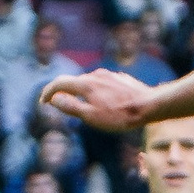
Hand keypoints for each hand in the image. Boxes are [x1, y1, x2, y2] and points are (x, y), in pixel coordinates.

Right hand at [41, 68, 157, 131]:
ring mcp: (109, 75)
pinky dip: (96, 92)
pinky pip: (102, 84)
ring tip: (84, 107)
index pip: (60, 83)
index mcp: (85, 84)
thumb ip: (71, 107)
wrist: (149, 106)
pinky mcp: (120, 79)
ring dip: (82, 93)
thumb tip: (55, 99)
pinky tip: (104, 103)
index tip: (43, 101)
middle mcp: (95, 75)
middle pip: (74, 82)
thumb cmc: (120, 115)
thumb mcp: (91, 116)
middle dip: (64, 93)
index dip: (48, 92)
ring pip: (89, 83)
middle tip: (59, 105)